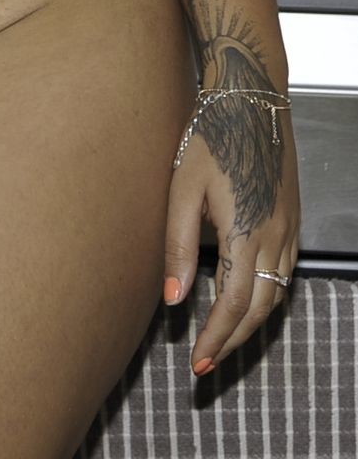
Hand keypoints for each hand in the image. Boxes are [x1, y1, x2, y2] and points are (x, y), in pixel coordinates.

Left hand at [163, 89, 301, 376]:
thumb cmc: (210, 136)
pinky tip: (247, 298)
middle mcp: (275, 237)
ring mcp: (288, 228)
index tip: (197, 364)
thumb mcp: (182, 188)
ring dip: (250, 322)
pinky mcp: (292, 218)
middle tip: (206, 363)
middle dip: (232, 340)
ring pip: (276, 294)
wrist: (250, 99)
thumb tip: (173, 299)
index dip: (216, 339)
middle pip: (259, 309)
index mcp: (246, 233)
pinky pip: (284, 272)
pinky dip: (267, 296)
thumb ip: (177, 246)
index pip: (234, 305)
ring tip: (221, 337)